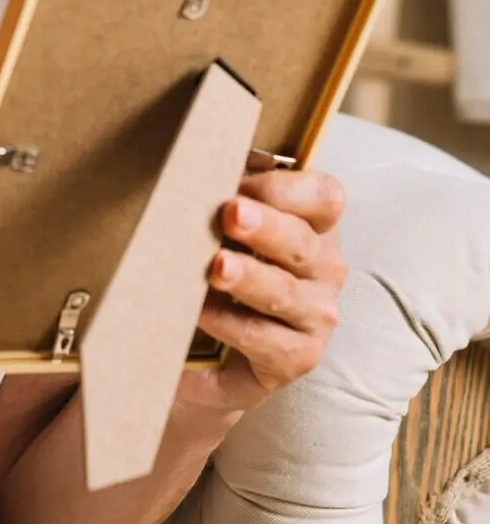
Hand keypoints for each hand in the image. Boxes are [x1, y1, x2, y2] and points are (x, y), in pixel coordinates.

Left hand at [176, 167, 346, 416]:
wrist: (218, 348)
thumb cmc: (229, 267)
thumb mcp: (232, 229)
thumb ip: (229, 196)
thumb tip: (202, 167)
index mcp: (315, 226)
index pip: (323, 197)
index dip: (284, 188)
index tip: (238, 183)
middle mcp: (324, 270)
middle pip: (301, 243)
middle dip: (265, 227)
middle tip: (230, 214)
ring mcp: (315, 316)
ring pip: (285, 294)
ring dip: (249, 278)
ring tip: (216, 267)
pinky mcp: (296, 357)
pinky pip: (264, 340)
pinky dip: (228, 326)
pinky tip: (199, 313)